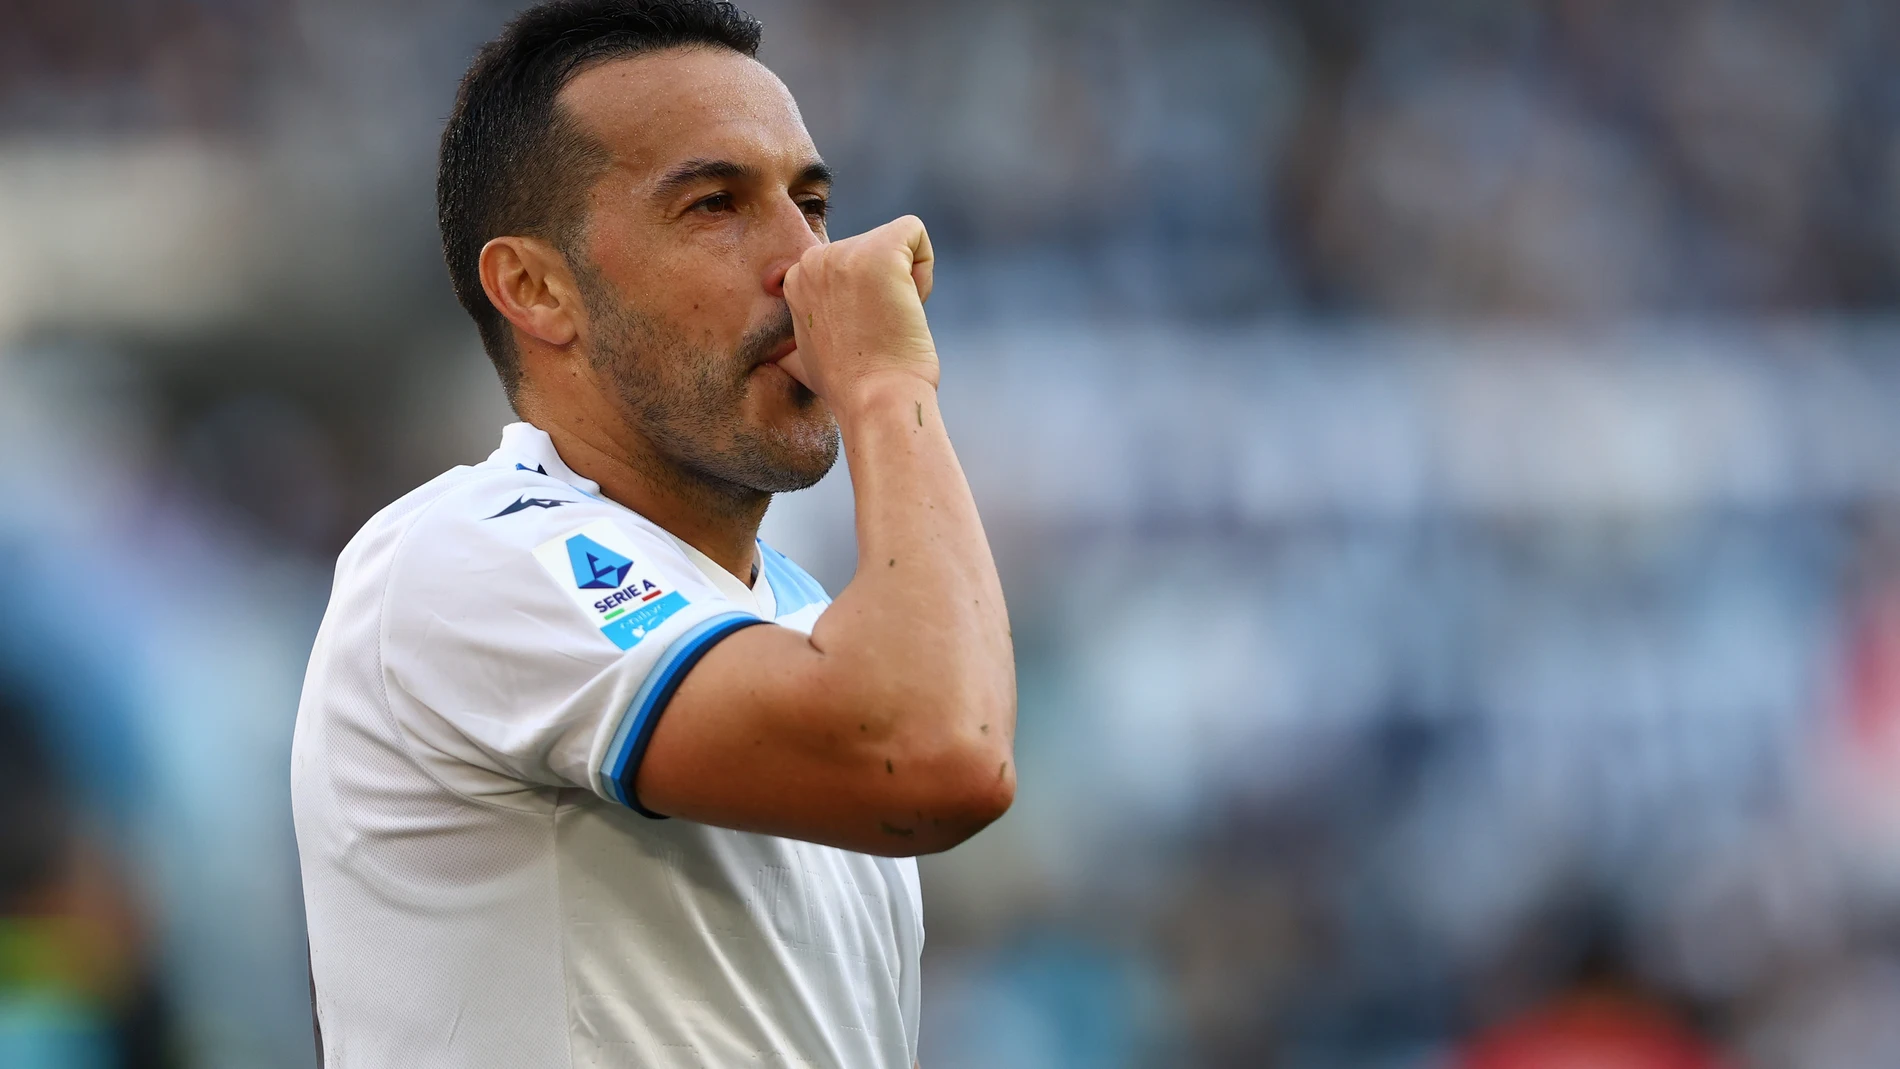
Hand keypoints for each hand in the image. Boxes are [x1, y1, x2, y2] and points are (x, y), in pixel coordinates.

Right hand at [780, 215, 937, 402]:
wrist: (875, 401)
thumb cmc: (850, 387)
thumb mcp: (803, 361)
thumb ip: (792, 344)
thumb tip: (772, 357)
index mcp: (796, 280)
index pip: (849, 266)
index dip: (863, 300)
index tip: (860, 334)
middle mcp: (813, 260)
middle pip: (872, 250)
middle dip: (886, 288)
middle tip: (879, 330)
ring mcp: (845, 254)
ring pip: (896, 244)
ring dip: (906, 284)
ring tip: (890, 322)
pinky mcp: (881, 251)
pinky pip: (915, 232)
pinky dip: (925, 269)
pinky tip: (908, 306)